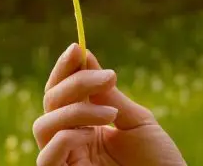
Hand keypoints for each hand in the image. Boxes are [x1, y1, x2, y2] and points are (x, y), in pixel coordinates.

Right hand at [32, 43, 186, 165]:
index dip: (65, 69)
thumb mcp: (137, 123)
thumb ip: (109, 96)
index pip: (62, 92)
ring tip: (111, 114)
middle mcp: (70, 144)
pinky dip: (66, 137)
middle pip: (50, 103)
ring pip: (43, 126)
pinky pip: (45, 157)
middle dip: (75, 83)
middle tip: (108, 76)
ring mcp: (65, 162)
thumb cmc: (158, 164)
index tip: (77, 47)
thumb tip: (85, 56)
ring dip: (75, 110)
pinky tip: (95, 134)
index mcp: (85, 127)